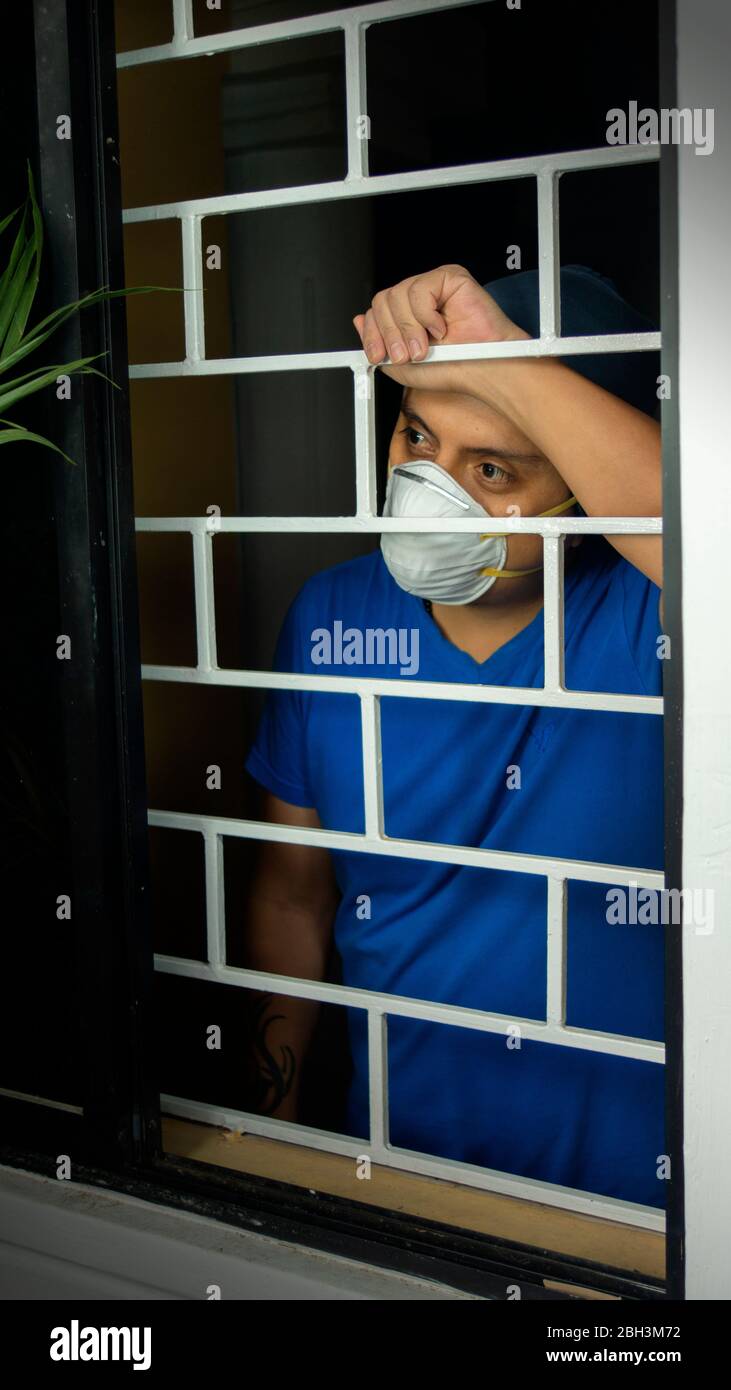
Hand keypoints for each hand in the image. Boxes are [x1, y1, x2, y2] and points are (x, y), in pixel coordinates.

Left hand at [352, 263, 529, 389]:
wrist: (482, 370)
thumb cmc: (452, 369)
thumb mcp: (402, 366)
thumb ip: (378, 344)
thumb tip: (357, 320)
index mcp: (406, 316)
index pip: (376, 311)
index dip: (373, 333)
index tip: (379, 355)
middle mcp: (418, 299)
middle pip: (382, 301)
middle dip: (391, 333)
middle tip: (409, 354)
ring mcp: (433, 286)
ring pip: (397, 294)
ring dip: (409, 328)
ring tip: (427, 346)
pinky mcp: (449, 277)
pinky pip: (420, 288)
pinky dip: (426, 314)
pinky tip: (441, 327)